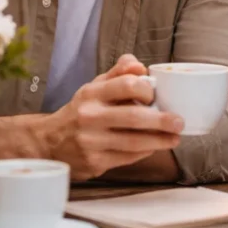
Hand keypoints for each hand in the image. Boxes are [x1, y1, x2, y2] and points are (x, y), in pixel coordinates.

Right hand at [45, 54, 184, 180]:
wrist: (48, 143)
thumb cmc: (80, 111)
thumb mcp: (94, 87)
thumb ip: (118, 74)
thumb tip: (139, 65)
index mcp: (91, 94)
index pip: (126, 85)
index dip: (147, 89)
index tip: (157, 95)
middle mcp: (89, 117)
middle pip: (133, 117)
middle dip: (162, 120)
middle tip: (179, 122)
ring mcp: (91, 142)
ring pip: (134, 142)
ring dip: (159, 141)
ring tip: (174, 138)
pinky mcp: (94, 163)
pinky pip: (128, 158)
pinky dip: (145, 152)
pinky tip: (154, 147)